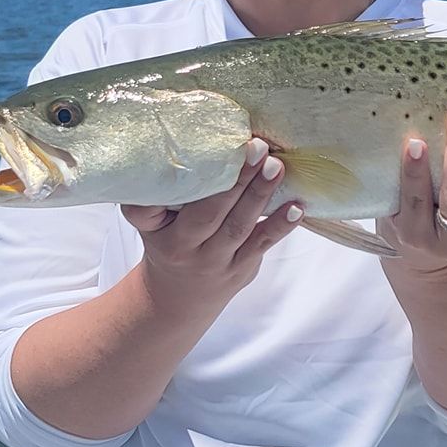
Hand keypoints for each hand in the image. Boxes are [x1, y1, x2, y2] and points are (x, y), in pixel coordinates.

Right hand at [123, 138, 301, 311]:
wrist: (180, 299)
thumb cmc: (168, 244)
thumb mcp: (150, 225)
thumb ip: (154, 198)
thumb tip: (169, 152)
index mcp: (164, 233)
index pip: (173, 207)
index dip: (193, 182)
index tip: (211, 150)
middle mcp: (190, 249)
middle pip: (213, 213)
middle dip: (237, 179)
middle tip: (257, 147)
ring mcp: (218, 261)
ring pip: (240, 226)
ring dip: (260, 194)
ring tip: (277, 167)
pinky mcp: (242, 268)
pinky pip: (262, 245)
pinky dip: (281, 225)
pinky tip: (296, 206)